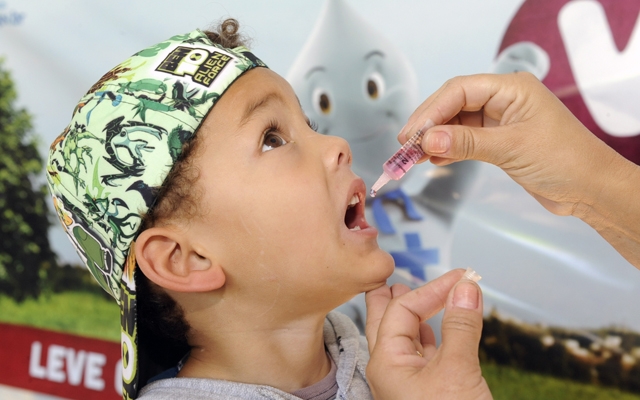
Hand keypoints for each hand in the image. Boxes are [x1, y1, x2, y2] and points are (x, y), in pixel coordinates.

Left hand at [365, 269, 491, 399]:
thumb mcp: (457, 369)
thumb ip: (461, 326)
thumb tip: (466, 287)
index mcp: (386, 363)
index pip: (401, 310)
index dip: (431, 288)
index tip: (461, 276)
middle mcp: (390, 371)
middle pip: (386, 323)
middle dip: (393, 299)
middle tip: (397, 277)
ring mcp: (406, 383)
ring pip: (405, 340)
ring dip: (414, 317)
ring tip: (420, 298)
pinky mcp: (426, 393)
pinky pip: (421, 358)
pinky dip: (428, 339)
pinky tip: (433, 332)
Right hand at [399, 72, 627, 217]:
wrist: (590, 189)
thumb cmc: (566, 160)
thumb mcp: (511, 148)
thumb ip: (466, 143)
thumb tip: (427, 141)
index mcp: (512, 88)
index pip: (460, 90)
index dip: (432, 111)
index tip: (412, 134)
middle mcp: (504, 100)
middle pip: (453, 104)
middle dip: (428, 124)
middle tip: (405, 146)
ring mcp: (500, 120)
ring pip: (456, 123)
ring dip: (434, 139)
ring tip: (412, 156)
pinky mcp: (499, 141)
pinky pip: (465, 140)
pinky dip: (447, 149)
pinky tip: (433, 160)